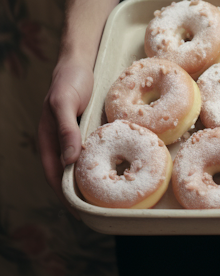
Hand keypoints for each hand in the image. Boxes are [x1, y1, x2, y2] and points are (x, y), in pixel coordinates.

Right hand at [38, 60, 94, 211]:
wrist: (79, 62)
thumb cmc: (68, 82)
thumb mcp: (64, 103)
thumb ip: (65, 130)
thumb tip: (69, 160)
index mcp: (48, 141)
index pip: (55, 176)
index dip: (65, 196)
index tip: (79, 213)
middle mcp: (60, 143)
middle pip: (68, 175)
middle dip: (79, 194)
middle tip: (98, 212)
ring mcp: (74, 138)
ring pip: (81, 165)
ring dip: (90, 180)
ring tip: (107, 198)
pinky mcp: (87, 131)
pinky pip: (92, 152)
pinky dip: (100, 163)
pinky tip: (114, 170)